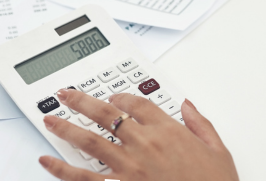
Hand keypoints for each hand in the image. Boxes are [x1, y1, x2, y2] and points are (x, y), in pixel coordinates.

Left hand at [38, 88, 238, 180]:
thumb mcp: (217, 150)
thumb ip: (200, 123)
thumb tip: (188, 106)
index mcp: (167, 130)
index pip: (136, 103)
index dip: (120, 96)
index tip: (112, 97)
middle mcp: (144, 144)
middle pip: (106, 114)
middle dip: (82, 102)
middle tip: (65, 94)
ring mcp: (129, 168)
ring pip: (90, 141)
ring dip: (66, 128)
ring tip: (49, 118)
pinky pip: (85, 179)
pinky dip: (63, 170)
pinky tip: (47, 162)